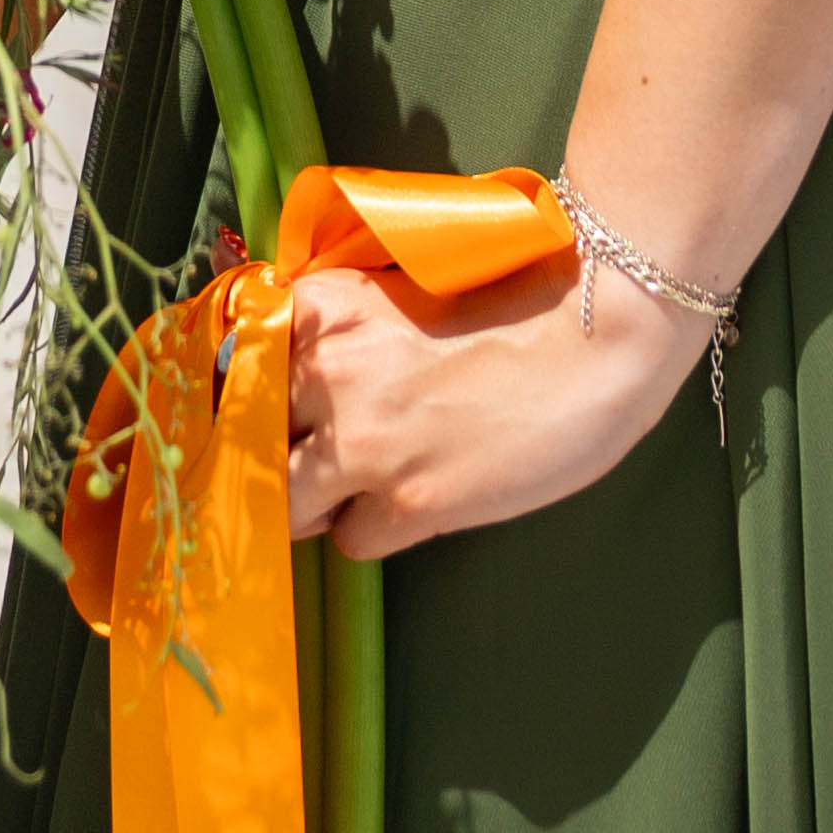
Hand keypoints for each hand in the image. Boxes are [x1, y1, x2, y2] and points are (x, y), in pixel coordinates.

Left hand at [272, 250, 694, 558]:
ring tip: (366, 486)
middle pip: (250, 440)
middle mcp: (325, 371)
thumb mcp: (398, 292)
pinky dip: (377, 529)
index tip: (270, 416)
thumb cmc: (514, 302)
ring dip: (316, 503)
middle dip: (280, 455)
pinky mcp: (409, 502)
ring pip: (284, 503)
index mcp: (321, 307)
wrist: (596, 336)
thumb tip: (291, 372)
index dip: (252, 400)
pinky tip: (419, 500)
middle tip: (320, 458)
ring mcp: (363, 441)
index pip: (236, 368)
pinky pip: (352, 540)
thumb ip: (337, 328)